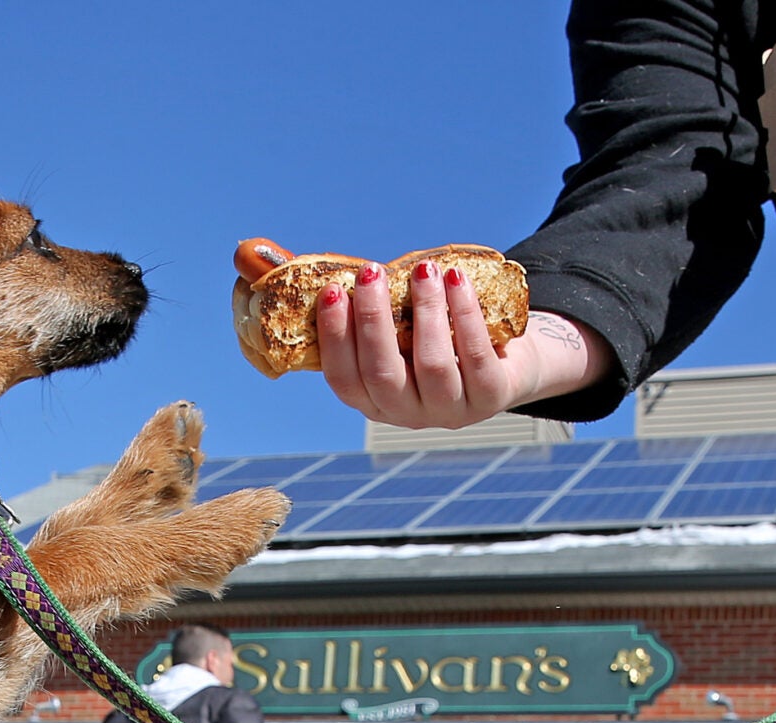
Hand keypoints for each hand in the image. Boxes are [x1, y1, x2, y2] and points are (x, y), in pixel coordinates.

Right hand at [313, 256, 608, 428]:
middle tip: (371, 273)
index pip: (344, 379)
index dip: (335, 337)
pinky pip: (474, 355)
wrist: (509, 357)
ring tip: (424, 269)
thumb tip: (265, 255)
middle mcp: (408, 413)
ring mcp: (451, 410)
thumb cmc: (437, 332)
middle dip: (373, 320)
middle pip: (382, 374)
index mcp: (374, 400)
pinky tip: (456, 280)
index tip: (332, 291)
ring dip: (424, 311)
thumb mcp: (395, 322)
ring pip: (431, 365)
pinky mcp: (490, 397)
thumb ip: (354, 300)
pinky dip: (463, 314)